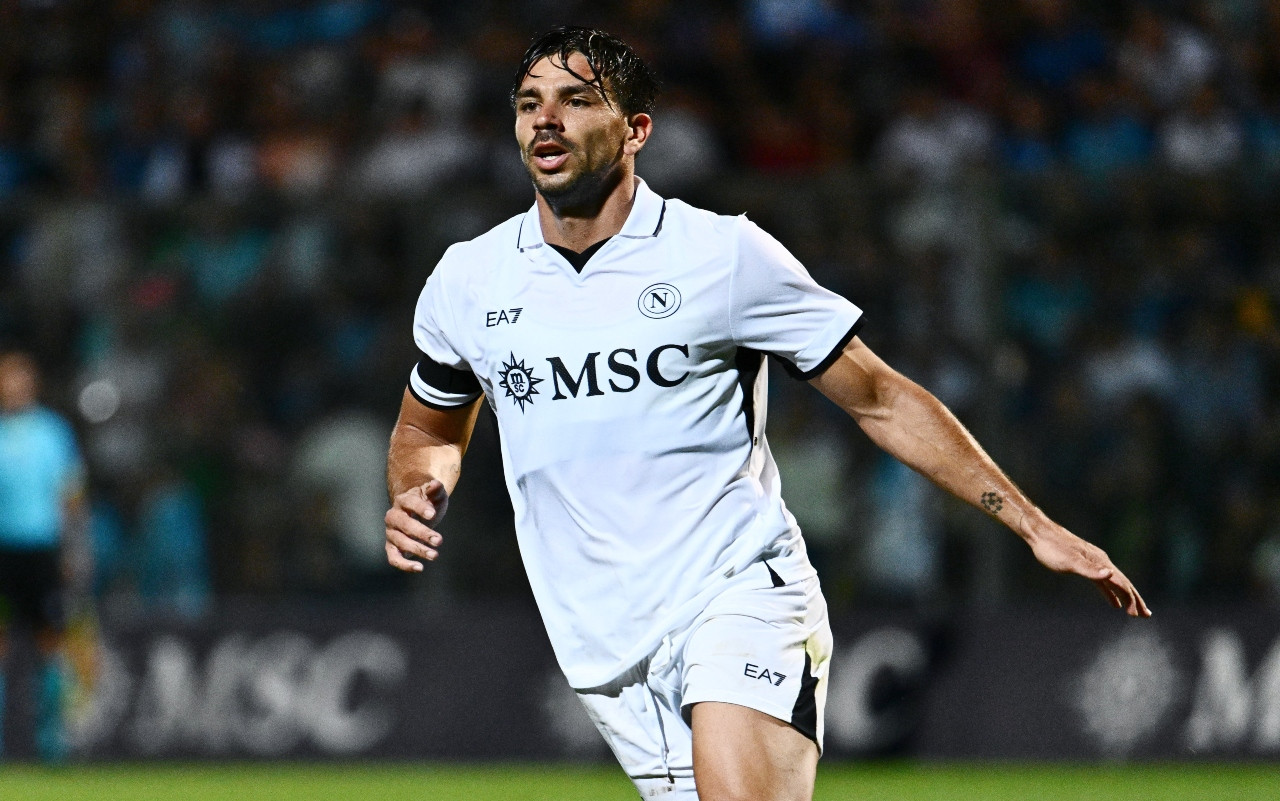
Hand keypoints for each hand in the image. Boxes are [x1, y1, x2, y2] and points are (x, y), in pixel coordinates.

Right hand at [384, 478, 449, 572]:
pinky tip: (420, 568)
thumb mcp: (435, 494)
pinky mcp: (391, 547)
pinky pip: (393, 558)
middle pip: (405, 524)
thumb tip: (434, 484)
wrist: (417, 511)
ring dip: (417, 550)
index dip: (420, 508)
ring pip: (400, 542)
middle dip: (422, 533)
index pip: (410, 502)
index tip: (433, 514)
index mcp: (403, 500)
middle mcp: (393, 516)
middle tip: (439, 540)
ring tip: (435, 555)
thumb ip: (435, 489)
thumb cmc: (428, 501)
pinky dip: (404, 564)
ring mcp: (391, 532)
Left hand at [1026, 519, 1151, 616]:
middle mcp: (1101, 561)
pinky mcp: (1085, 565)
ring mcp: (1094, 563)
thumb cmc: (1052, 548)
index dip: (1131, 599)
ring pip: (1115, 583)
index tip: (1138, 615)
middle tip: (1146, 616)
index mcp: (1100, 561)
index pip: (1122, 583)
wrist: (1040, 533)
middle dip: (1135, 600)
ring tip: (1134, 612)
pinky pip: (1103, 582)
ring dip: (1126, 597)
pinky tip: (1114, 603)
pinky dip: (1111, 593)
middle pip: (1124, 583)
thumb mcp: (1069, 561)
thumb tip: (1110, 574)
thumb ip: (1089, 569)